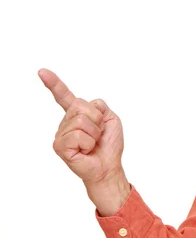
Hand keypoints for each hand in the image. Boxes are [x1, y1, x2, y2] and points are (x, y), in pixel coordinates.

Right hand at [39, 69, 129, 214]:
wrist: (109, 166)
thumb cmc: (109, 145)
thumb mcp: (111, 119)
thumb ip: (99, 106)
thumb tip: (86, 103)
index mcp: (77, 114)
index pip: (64, 96)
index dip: (54, 84)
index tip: (42, 71)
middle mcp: (66, 122)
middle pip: (81, 106)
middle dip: (97, 119)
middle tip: (98, 134)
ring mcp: (61, 134)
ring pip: (81, 120)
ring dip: (94, 132)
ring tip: (92, 142)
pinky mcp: (60, 146)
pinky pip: (78, 134)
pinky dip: (88, 142)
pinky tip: (86, 149)